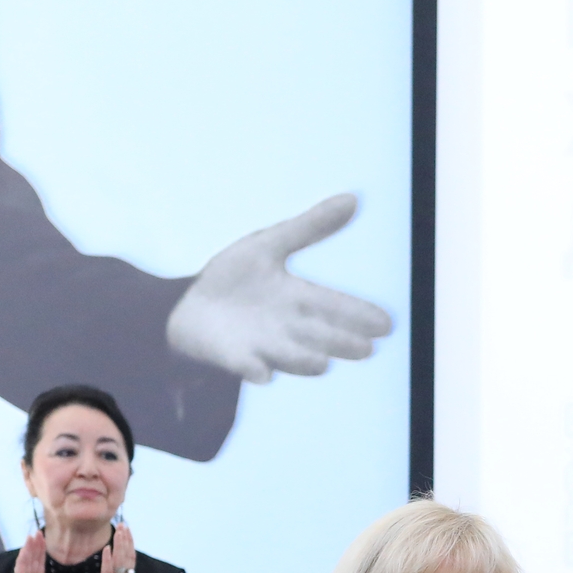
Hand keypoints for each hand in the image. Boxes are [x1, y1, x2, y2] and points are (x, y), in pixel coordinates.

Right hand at [0, 532, 52, 572]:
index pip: (38, 567)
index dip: (41, 553)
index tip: (44, 540)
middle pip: (32, 562)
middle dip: (35, 547)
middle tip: (38, 531)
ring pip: (25, 565)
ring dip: (28, 551)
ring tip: (31, 536)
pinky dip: (23, 563)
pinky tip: (25, 553)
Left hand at [87, 523, 134, 572]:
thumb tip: (114, 565)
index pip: (130, 558)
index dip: (130, 543)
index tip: (127, 529)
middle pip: (128, 556)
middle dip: (126, 539)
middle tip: (123, 524)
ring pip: (121, 562)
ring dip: (120, 545)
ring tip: (119, 531)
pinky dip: (108, 560)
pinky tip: (107, 549)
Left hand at [165, 194, 393, 382]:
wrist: (186, 303)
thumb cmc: (232, 277)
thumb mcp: (268, 244)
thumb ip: (310, 227)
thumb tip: (352, 199)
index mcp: (296, 298)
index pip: (333, 305)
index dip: (358, 314)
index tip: (386, 324)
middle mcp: (286, 326)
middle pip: (319, 335)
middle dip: (340, 342)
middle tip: (365, 349)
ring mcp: (262, 344)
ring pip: (289, 355)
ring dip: (303, 360)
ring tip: (322, 363)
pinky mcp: (235, 358)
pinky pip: (246, 366)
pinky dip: (253, 370)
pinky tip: (262, 374)